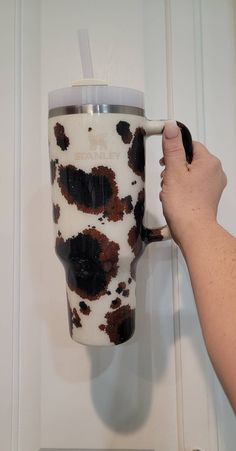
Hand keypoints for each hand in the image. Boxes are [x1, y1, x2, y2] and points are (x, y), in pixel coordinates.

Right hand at [160, 121, 226, 245]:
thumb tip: (171, 126)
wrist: (193, 230)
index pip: (190, 145)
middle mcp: (215, 172)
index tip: (164, 162)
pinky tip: (174, 200)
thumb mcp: (173, 170)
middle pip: (190, 160)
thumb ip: (172, 147)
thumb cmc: (184, 203)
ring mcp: (213, 187)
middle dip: (174, 168)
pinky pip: (193, 187)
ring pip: (190, 174)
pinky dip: (182, 191)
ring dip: (176, 180)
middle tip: (165, 180)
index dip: (174, 151)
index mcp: (209, 162)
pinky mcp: (208, 198)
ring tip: (169, 192)